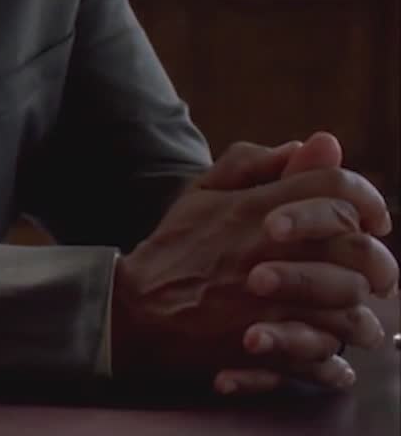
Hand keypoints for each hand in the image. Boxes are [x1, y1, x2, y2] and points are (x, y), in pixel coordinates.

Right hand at [112, 138, 393, 391]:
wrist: (135, 310)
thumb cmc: (174, 249)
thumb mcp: (202, 193)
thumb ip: (254, 163)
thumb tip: (312, 145)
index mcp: (256, 209)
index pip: (336, 187)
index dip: (367, 198)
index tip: (374, 220)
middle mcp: (269, 251)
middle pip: (357, 248)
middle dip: (380, 262)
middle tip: (380, 278)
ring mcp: (270, 302)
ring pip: (351, 307)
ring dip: (364, 317)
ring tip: (360, 324)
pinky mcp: (266, 348)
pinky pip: (324, 357)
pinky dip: (335, 365)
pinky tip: (336, 362)